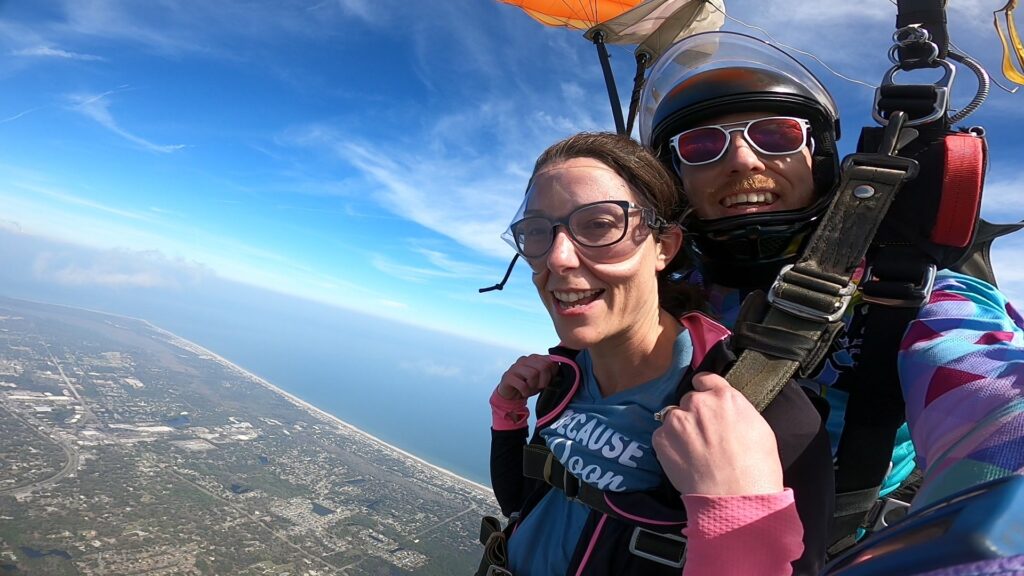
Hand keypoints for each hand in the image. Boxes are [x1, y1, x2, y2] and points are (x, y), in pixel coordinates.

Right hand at [495, 354, 557, 400]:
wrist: (511, 395)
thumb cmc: (528, 385)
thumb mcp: (542, 379)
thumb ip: (550, 371)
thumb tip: (557, 366)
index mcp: (534, 358)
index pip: (550, 361)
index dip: (552, 374)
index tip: (547, 381)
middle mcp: (525, 359)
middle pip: (543, 366)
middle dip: (544, 381)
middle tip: (539, 387)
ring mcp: (515, 367)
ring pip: (533, 374)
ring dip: (533, 386)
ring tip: (530, 389)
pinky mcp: (508, 377)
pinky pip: (523, 385)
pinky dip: (525, 392)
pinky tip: (523, 392)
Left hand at [652, 372, 783, 495]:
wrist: (736, 496)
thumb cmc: (757, 467)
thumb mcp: (759, 428)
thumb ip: (737, 410)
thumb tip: (727, 410)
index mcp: (724, 396)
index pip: (704, 379)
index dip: (704, 389)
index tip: (704, 400)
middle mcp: (697, 402)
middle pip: (689, 400)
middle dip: (694, 414)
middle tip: (704, 436)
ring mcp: (677, 419)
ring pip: (673, 417)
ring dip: (679, 428)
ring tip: (692, 450)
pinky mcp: (661, 439)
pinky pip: (662, 436)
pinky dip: (669, 445)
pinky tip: (683, 460)